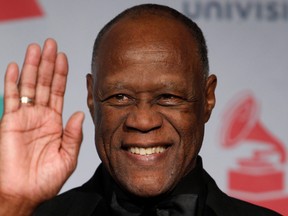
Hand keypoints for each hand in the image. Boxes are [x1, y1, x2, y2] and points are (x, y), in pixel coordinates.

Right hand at [0, 39, 83, 214]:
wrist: (26, 192)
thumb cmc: (47, 178)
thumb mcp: (68, 156)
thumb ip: (74, 134)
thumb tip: (80, 112)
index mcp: (55, 122)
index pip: (58, 91)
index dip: (61, 74)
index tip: (63, 57)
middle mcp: (40, 115)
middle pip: (44, 83)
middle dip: (47, 63)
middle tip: (50, 43)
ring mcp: (24, 117)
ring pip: (27, 85)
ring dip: (31, 66)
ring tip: (35, 48)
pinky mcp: (9, 122)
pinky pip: (10, 98)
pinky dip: (10, 82)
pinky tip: (13, 66)